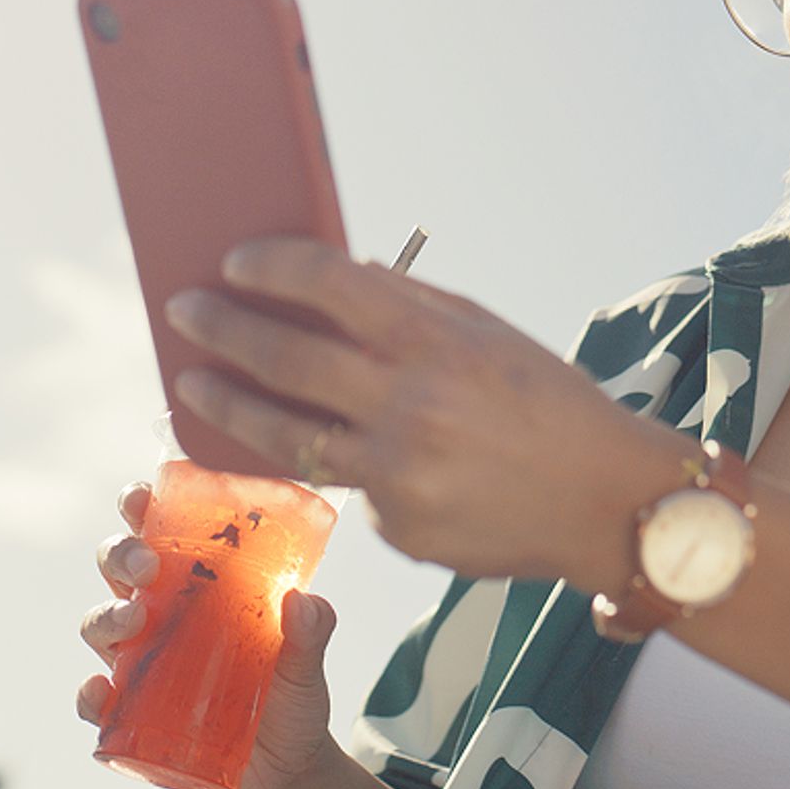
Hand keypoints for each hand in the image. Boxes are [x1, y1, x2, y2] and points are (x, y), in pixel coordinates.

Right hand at [78, 481, 340, 788]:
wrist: (287, 773)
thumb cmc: (292, 698)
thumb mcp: (308, 661)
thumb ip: (311, 631)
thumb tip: (304, 600)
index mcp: (200, 585)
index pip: (162, 532)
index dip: (143, 508)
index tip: (144, 497)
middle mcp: (162, 616)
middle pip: (119, 569)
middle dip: (122, 555)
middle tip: (146, 563)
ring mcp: (141, 666)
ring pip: (100, 625)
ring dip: (107, 617)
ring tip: (135, 621)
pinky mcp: (130, 719)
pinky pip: (94, 704)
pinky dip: (90, 696)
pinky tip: (101, 693)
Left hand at [162, 239, 685, 587]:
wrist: (606, 502)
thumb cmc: (551, 403)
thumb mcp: (491, 336)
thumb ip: (414, 307)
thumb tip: (341, 278)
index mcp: (439, 343)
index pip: (331, 284)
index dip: (272, 266)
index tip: (234, 261)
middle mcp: (410, 406)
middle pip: (284, 360)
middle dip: (221, 328)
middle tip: (184, 311)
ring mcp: (397, 475)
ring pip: (282, 436)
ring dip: (226, 406)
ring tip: (192, 387)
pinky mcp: (396, 528)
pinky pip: (347, 487)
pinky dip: (341, 465)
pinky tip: (357, 457)